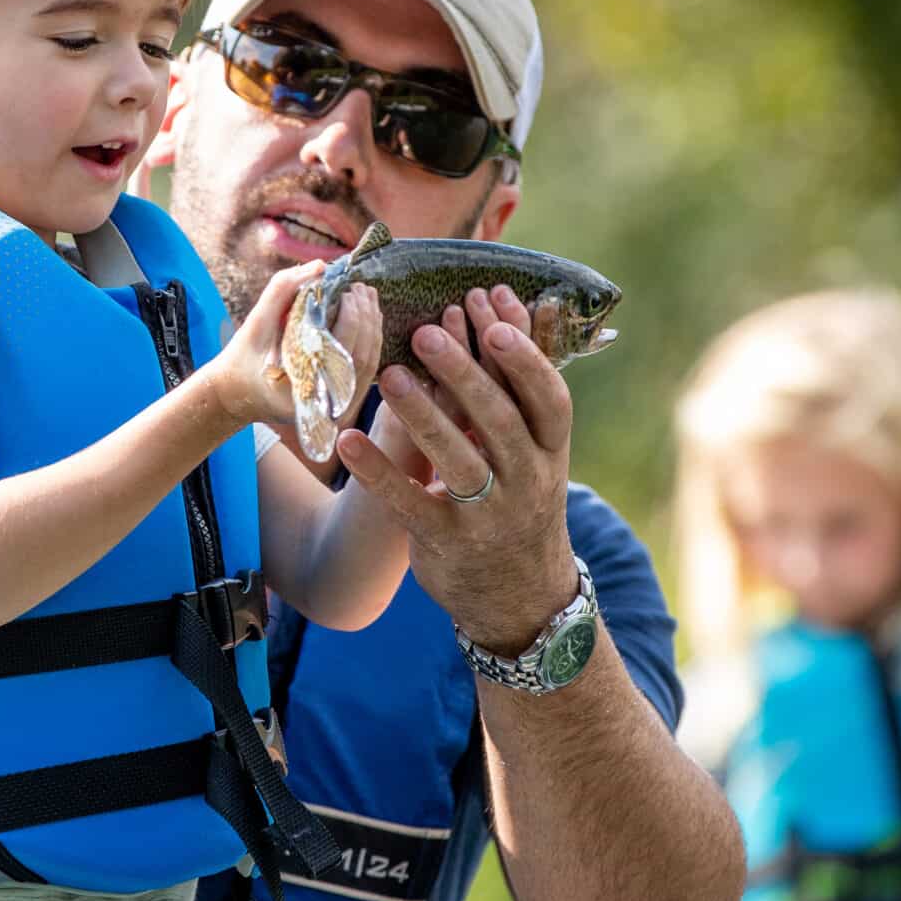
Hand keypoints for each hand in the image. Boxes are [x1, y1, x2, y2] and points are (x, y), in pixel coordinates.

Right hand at [209, 271, 381, 428]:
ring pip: (368, 362)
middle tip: (361, 287)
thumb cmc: (244, 358)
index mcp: (303, 385)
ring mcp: (335, 404)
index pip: (341, 347)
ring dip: (373, 326)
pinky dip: (371, 341)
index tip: (348, 289)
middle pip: (362, 355)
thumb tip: (320, 266)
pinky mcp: (339, 399)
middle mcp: (324, 401)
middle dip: (366, 316)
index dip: (352, 316)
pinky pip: (364, 369)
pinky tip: (370, 317)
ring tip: (367, 295)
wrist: (238, 393)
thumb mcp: (257, 322)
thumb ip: (283, 290)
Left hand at [337, 284, 580, 653]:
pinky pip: (408, 502)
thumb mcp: (536, 453)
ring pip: (457, 459)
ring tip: (390, 375)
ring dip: (422, 415)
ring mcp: (488, 516)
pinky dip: (377, 471)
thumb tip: (513, 303)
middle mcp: (528, 483)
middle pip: (500, 422)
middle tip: (428, 331)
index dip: (525, 358)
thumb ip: (519, 386)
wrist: (520, 597)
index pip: (549, 400)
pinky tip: (349, 440)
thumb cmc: (521, 501)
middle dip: (464, 374)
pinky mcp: (446, 541)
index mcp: (551, 453)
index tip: (495, 315)